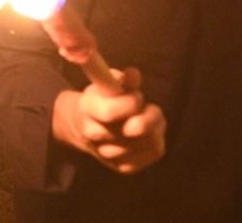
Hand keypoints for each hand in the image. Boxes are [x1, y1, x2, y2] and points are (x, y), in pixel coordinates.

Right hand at [51, 67, 165, 173]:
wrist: (84, 126)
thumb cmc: (100, 99)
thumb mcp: (106, 84)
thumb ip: (122, 80)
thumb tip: (134, 74)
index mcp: (87, 110)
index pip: (110, 112)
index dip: (130, 103)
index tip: (138, 95)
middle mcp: (94, 136)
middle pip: (132, 132)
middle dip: (148, 117)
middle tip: (149, 108)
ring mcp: (108, 155)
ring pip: (147, 143)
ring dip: (155, 128)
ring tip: (149, 118)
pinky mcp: (122, 167)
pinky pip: (152, 153)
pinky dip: (157, 141)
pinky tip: (150, 133)